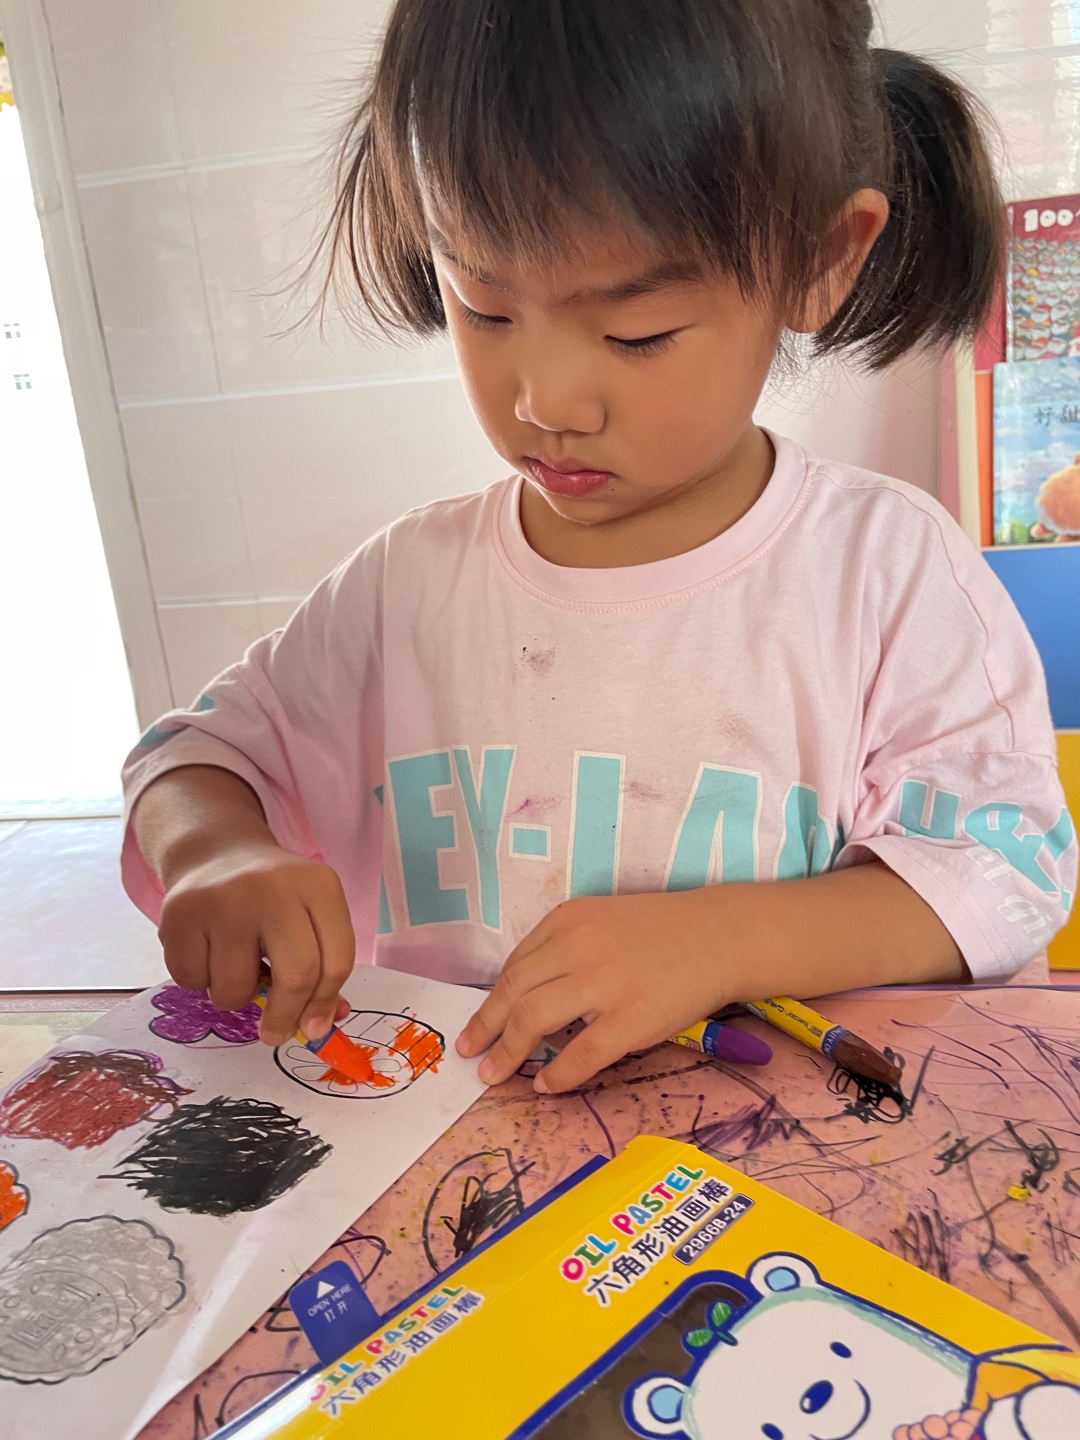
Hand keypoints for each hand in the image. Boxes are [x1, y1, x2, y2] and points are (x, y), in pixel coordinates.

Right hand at [158, 839, 354, 1045]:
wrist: (216, 854)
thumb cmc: (273, 898)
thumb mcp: (309, 916)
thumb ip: (321, 967)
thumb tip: (320, 1026)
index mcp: (318, 886)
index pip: (335, 960)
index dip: (325, 1003)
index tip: (313, 1028)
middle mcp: (273, 886)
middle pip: (296, 975)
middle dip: (286, 1017)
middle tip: (275, 1033)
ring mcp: (223, 898)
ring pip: (234, 989)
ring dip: (234, 995)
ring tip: (234, 964)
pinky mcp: (180, 913)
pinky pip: (191, 981)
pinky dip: (199, 979)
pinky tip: (206, 950)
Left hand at [456, 891, 730, 1093]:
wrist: (721, 936)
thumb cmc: (660, 931)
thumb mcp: (601, 920)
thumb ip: (563, 949)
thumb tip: (521, 999)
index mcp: (568, 920)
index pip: (515, 966)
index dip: (490, 1000)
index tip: (477, 1023)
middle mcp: (579, 946)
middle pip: (513, 993)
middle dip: (485, 1027)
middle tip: (469, 1053)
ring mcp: (605, 983)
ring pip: (534, 1021)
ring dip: (508, 1052)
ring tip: (494, 1074)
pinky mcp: (632, 1018)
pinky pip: (580, 1054)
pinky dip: (557, 1075)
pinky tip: (547, 1086)